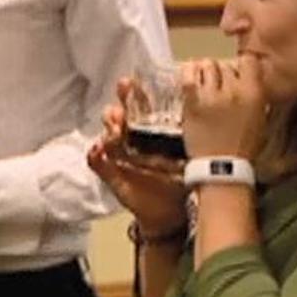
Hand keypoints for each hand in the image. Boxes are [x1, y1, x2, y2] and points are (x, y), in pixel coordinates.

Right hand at [87, 85, 186, 236]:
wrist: (166, 212)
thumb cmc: (176, 183)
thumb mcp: (185, 163)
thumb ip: (189, 146)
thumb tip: (201, 125)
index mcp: (150, 132)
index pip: (139, 106)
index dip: (134, 93)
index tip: (130, 83)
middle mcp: (131, 139)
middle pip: (120, 114)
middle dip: (119, 104)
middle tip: (122, 99)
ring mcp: (118, 154)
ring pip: (108, 133)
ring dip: (109, 127)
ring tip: (115, 129)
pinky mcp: (110, 171)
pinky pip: (97, 160)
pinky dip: (95, 155)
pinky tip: (96, 150)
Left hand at [180, 55, 266, 159]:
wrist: (221, 166)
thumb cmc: (243, 145)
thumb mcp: (260, 118)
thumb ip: (254, 95)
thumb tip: (245, 78)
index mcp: (254, 94)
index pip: (248, 60)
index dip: (241, 64)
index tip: (237, 72)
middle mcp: (233, 90)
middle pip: (224, 64)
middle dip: (222, 72)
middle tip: (218, 85)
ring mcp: (211, 95)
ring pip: (207, 65)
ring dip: (205, 72)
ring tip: (203, 83)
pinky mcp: (192, 102)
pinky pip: (188, 76)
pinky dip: (188, 73)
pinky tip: (189, 79)